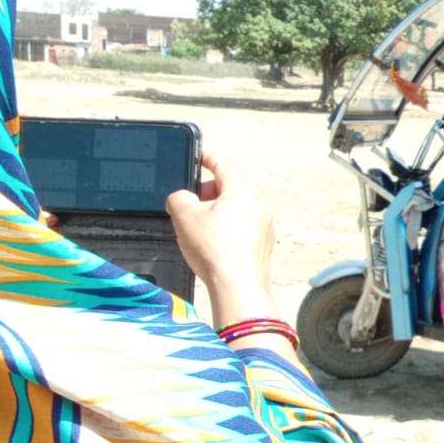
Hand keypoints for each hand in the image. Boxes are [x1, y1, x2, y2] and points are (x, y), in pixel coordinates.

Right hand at [166, 150, 276, 328]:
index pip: (224, 164)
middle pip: (232, 186)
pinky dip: (229, 228)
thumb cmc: (215, 251)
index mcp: (241, 191)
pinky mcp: (263, 243)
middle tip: (192, 202)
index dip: (208, 157)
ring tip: (200, 226)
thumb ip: (179, 198)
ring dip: (219, 211)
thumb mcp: (184, 216)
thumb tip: (182, 198)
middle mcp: (258, 205)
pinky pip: (244, 226)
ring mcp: (264, 225)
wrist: (238, 286)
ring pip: (238, 208)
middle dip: (210, 191)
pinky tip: (215, 243)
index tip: (199, 156)